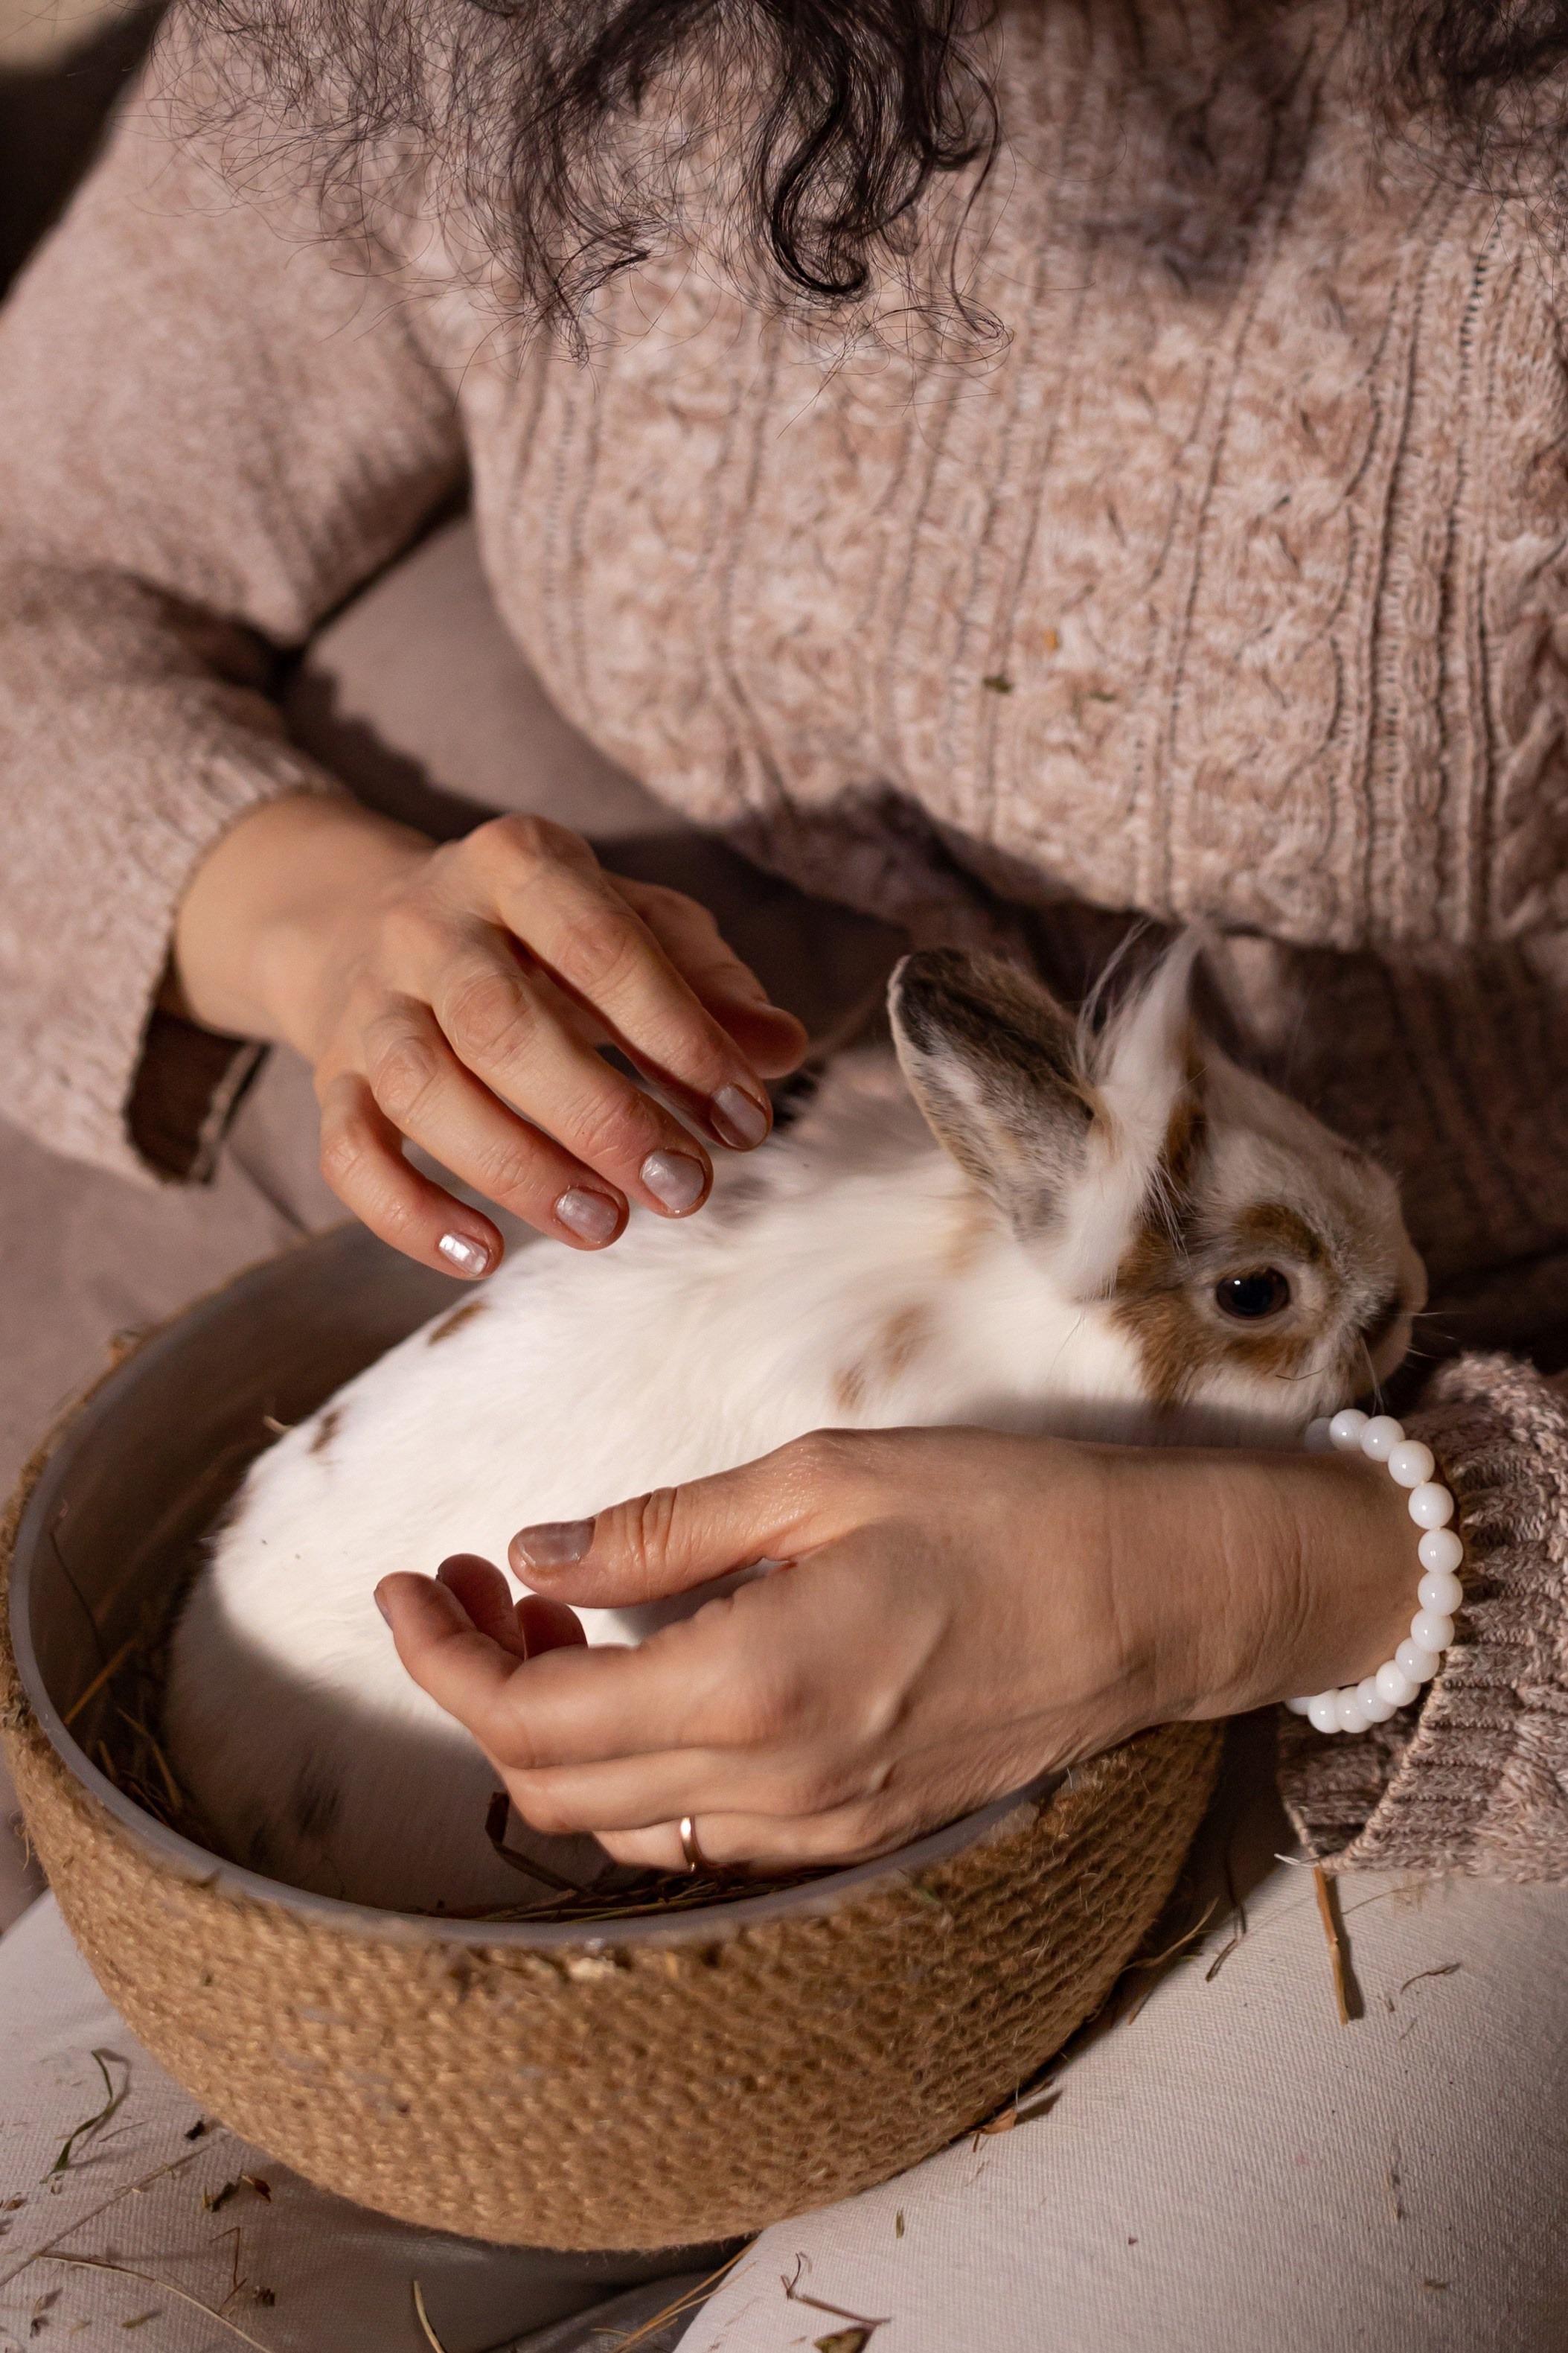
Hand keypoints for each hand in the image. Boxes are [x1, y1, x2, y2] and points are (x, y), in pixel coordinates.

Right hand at [170, 794, 806, 1272]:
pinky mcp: (329, 1078)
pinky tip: (485, 1253)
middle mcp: (428, 925)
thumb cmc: (538, 936)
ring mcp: (369, 1003)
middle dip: (601, 1118)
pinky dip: (410, 1214)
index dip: (678, 1034)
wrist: (366, 921)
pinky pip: (350, 1153)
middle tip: (684, 1188)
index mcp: (516, 862)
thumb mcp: (631, 922)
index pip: (600, 945)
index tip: (746, 1117)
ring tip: (605, 1226)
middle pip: (501, 1025)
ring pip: (422, 1090)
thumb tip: (781, 1050)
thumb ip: (709, 983)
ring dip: (517, 1169)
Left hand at [374, 1426, 1415, 1871]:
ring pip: (616, 1818)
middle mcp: (772, 1785)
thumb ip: (662, 1529)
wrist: (1160, 1600)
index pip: (529, 1713)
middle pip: (550, 1784)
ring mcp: (817, 1826)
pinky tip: (646, 1666)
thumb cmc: (1007, 1512)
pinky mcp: (855, 1831)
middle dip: (475, 1686)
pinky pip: (697, 1825)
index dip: (438, 1655)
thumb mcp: (823, 1478)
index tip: (406, 1581)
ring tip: (550, 1614)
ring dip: (551, 1728)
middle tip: (466, 1583)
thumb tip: (536, 1549)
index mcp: (752, 1686)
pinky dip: (633, 1758)